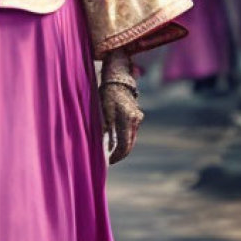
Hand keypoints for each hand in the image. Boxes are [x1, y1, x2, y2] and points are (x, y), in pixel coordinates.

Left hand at [100, 50, 142, 164]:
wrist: (119, 79)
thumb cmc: (107, 93)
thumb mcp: (103, 110)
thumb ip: (105, 128)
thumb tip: (104, 145)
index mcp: (127, 119)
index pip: (124, 145)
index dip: (117, 156)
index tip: (108, 162)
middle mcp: (135, 120)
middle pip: (129, 144)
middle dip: (120, 154)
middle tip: (109, 160)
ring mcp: (138, 118)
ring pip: (131, 138)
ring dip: (122, 147)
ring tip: (110, 154)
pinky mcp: (136, 116)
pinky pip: (131, 132)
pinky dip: (124, 139)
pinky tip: (115, 142)